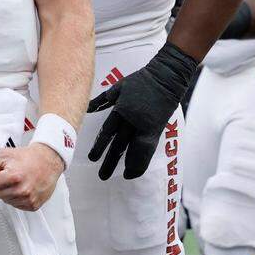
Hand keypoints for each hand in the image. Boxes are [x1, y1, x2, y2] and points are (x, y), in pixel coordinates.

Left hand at [0, 144, 64, 210]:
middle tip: (11, 175)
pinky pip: (16, 205)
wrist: (48, 161)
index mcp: (14, 176)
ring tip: (19, 181)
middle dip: (1, 185)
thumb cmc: (28, 157)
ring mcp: (28, 199)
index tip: (0, 173)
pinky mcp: (33, 205)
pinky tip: (24, 187)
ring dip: (9, 192)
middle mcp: (22, 189)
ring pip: (6, 201)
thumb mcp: (3, 155)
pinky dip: (18, 198)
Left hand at [87, 42, 199, 179]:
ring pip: (135, 150)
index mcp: (122, 109)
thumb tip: (88, 107)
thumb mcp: (118, 86)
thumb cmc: (141, 80)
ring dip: (128, 165)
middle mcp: (133, 121)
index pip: (108, 132)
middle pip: (119, 145)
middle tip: (102, 176)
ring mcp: (146, 126)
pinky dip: (142, 161)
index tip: (92, 159)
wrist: (165, 78)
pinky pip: (148, 149)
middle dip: (110, 161)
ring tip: (121, 177)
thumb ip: (103, 99)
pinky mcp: (157, 130)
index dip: (100, 146)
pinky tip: (136, 170)